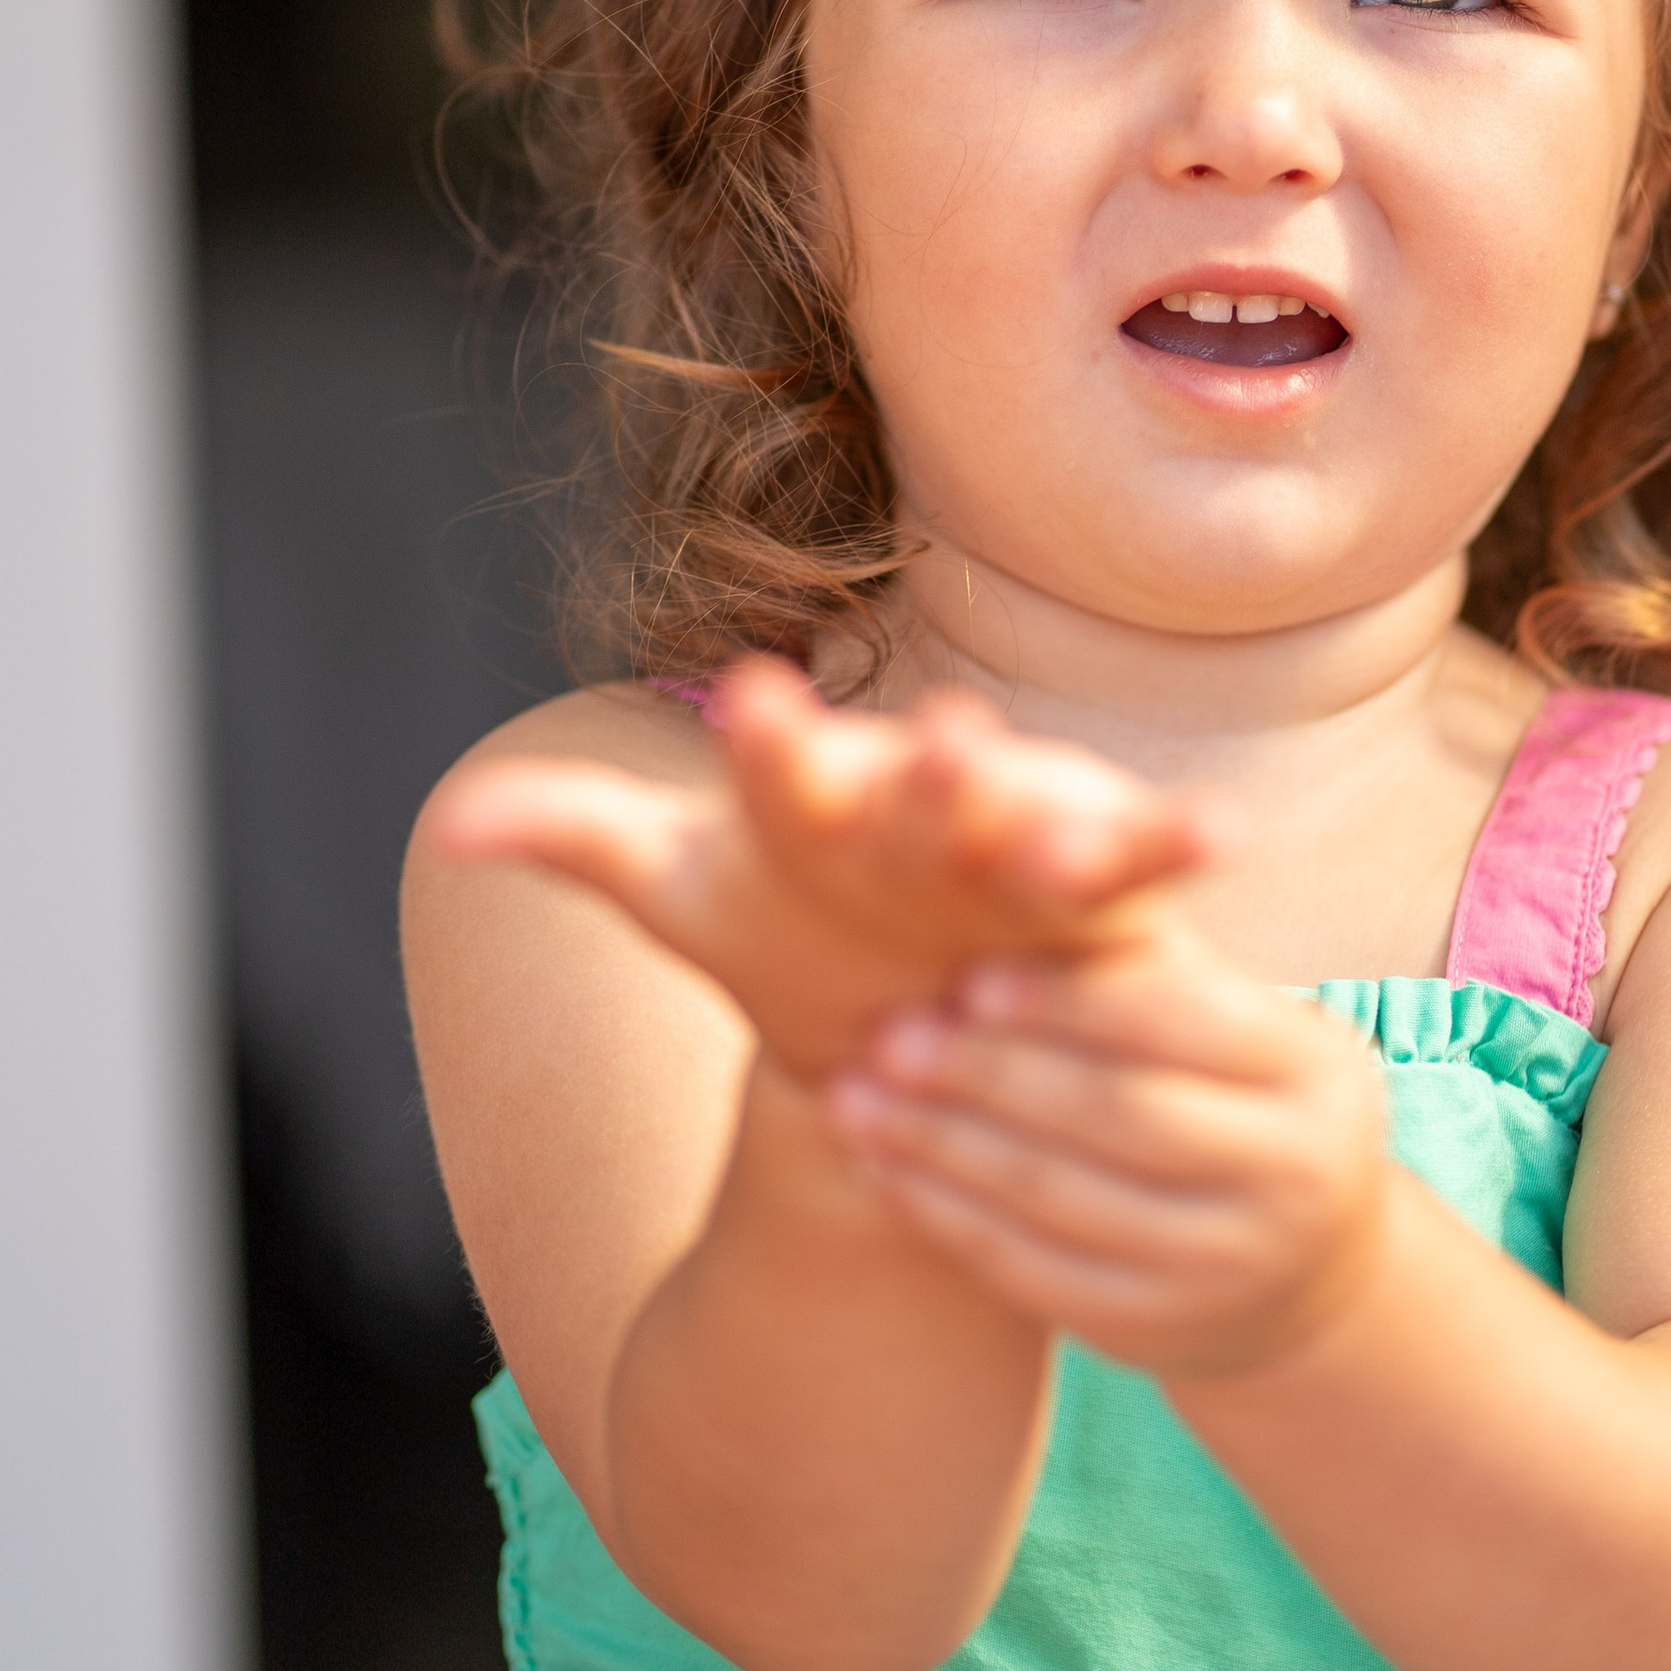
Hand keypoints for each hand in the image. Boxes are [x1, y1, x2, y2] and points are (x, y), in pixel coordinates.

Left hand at [428, 657, 1220, 1081]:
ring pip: (1034, 820)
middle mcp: (913, 801)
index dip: (769, 735)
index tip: (751, 689)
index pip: (779, 765)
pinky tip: (1221, 843)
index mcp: (812, 798)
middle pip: (920, 784)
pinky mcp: (1087, 881)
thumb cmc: (785, 912)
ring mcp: (1004, 833)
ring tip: (1074, 830)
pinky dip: (1173, 845)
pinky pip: (1136, 861)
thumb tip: (449, 826)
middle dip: (934, 768)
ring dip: (1057, 818)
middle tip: (943, 735)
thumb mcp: (677, 888)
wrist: (893, 980)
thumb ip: (579, 839)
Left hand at [825, 941, 1393, 1378]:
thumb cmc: (1237, 1092)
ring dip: (942, 1145)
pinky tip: (888, 1170)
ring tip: (855, 1097)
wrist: (1305, 1264)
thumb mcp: (1230, 1019)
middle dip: (987, 1074)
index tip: (971, 975)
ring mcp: (1228, 1267)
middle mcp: (1292, 1174)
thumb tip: (1020, 849)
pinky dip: (949, 1218)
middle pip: (1114, 1114)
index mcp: (1315, 1072)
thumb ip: (1141, 956)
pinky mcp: (1160, 1335)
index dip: (1067, 999)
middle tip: (888, 1034)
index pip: (1179, 1023)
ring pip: (1060, 1200)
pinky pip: (1034, 1274)